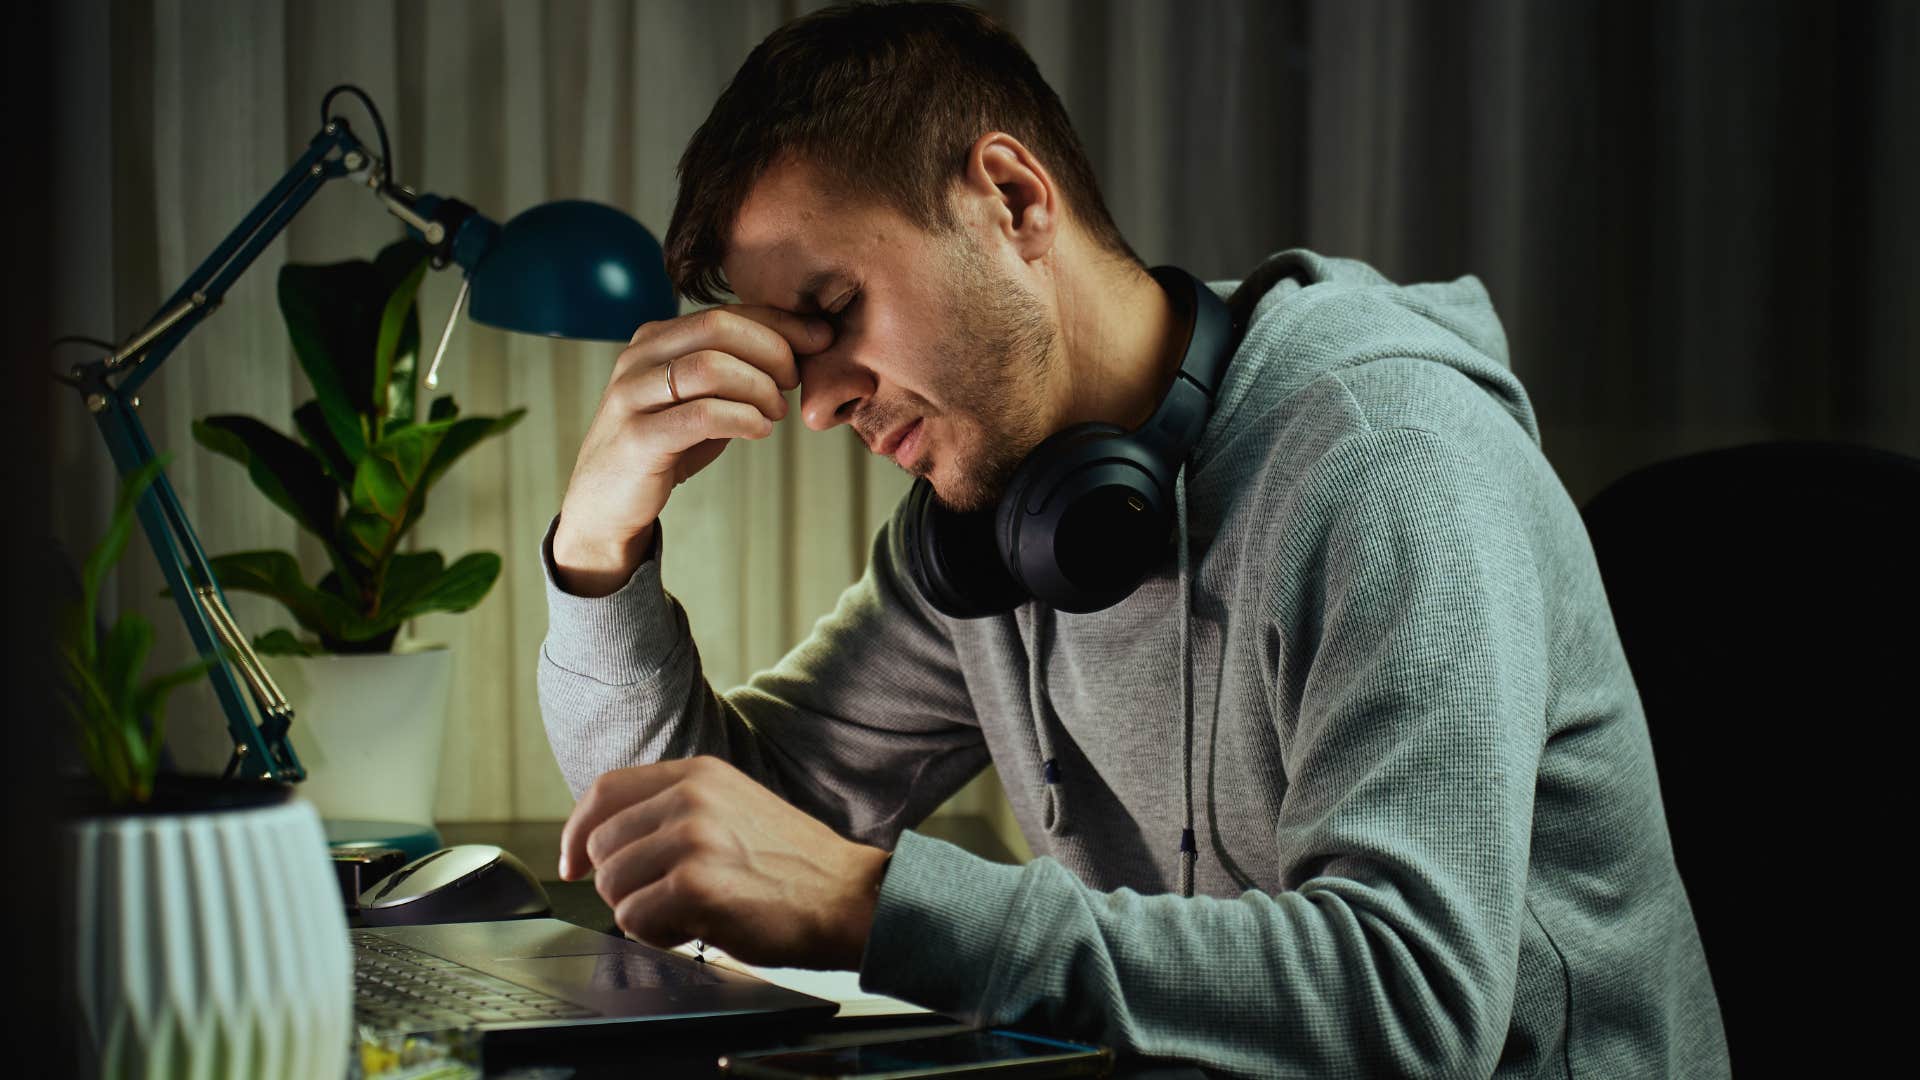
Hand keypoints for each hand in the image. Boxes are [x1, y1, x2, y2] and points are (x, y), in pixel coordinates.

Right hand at [552, 306, 833, 595]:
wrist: (607, 505)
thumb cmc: (664, 446)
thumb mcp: (701, 400)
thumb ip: (736, 372)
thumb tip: (802, 349)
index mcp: (655, 339)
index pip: (725, 312)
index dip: (780, 321)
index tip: (820, 338)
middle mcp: (638, 358)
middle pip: (717, 327)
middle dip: (771, 349)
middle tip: (794, 380)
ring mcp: (632, 396)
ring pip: (709, 366)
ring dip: (759, 387)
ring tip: (775, 411)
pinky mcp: (637, 438)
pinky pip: (701, 415)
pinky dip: (742, 419)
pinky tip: (759, 430)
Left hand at [559, 756, 891, 970]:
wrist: (850, 897)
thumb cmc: (795, 868)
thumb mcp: (734, 809)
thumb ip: (677, 810)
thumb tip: (610, 839)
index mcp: (699, 773)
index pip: (605, 791)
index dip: (577, 832)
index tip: (573, 863)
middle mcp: (691, 797)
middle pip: (601, 844)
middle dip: (621, 884)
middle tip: (663, 902)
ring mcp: (693, 838)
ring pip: (612, 885)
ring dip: (640, 913)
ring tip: (687, 914)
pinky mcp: (696, 884)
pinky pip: (635, 919)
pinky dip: (657, 936)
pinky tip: (696, 929)